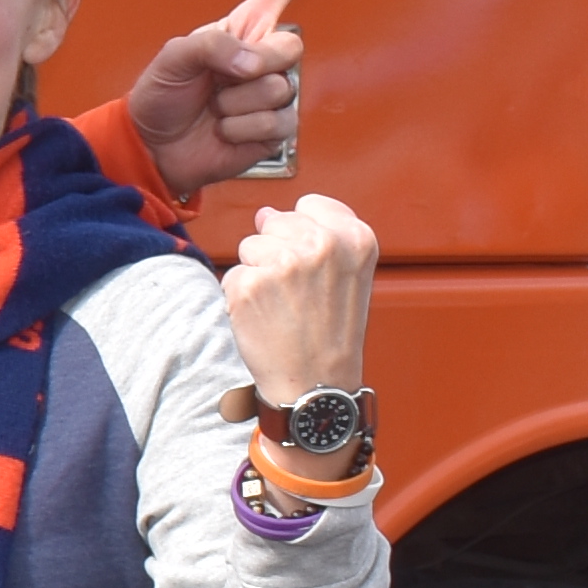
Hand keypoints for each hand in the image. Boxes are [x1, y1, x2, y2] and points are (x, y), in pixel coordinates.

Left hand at [121, 0, 340, 193]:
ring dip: (234, 105)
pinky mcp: (277, 130)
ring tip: (214, 109)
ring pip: (277, 90)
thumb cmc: (161, 96)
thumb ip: (212, 46)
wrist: (154, 147)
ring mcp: (274, 92)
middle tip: (219, 81)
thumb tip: (254, 64)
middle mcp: (265, 56)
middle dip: (253, 65)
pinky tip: (224, 131)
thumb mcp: (174, 57)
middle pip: (290, 46)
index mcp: (244, 28)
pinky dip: (240, 131)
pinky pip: (274, 125)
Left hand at [224, 192, 378, 404]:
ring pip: (249, 247)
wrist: (316, 384)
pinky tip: (264, 318)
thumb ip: (315, 234)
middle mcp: (321, 244)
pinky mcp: (250, 284)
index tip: (313, 265)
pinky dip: (240, 297)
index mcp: (355, 238)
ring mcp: (284, 262)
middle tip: (297, 293)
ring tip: (283, 306)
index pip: (309, 204)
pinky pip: (232, 275)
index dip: (302, 234)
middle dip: (276, 252)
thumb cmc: (332, 334)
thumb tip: (265, 212)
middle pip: (274, 222)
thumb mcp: (348, 275)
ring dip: (257, 274)